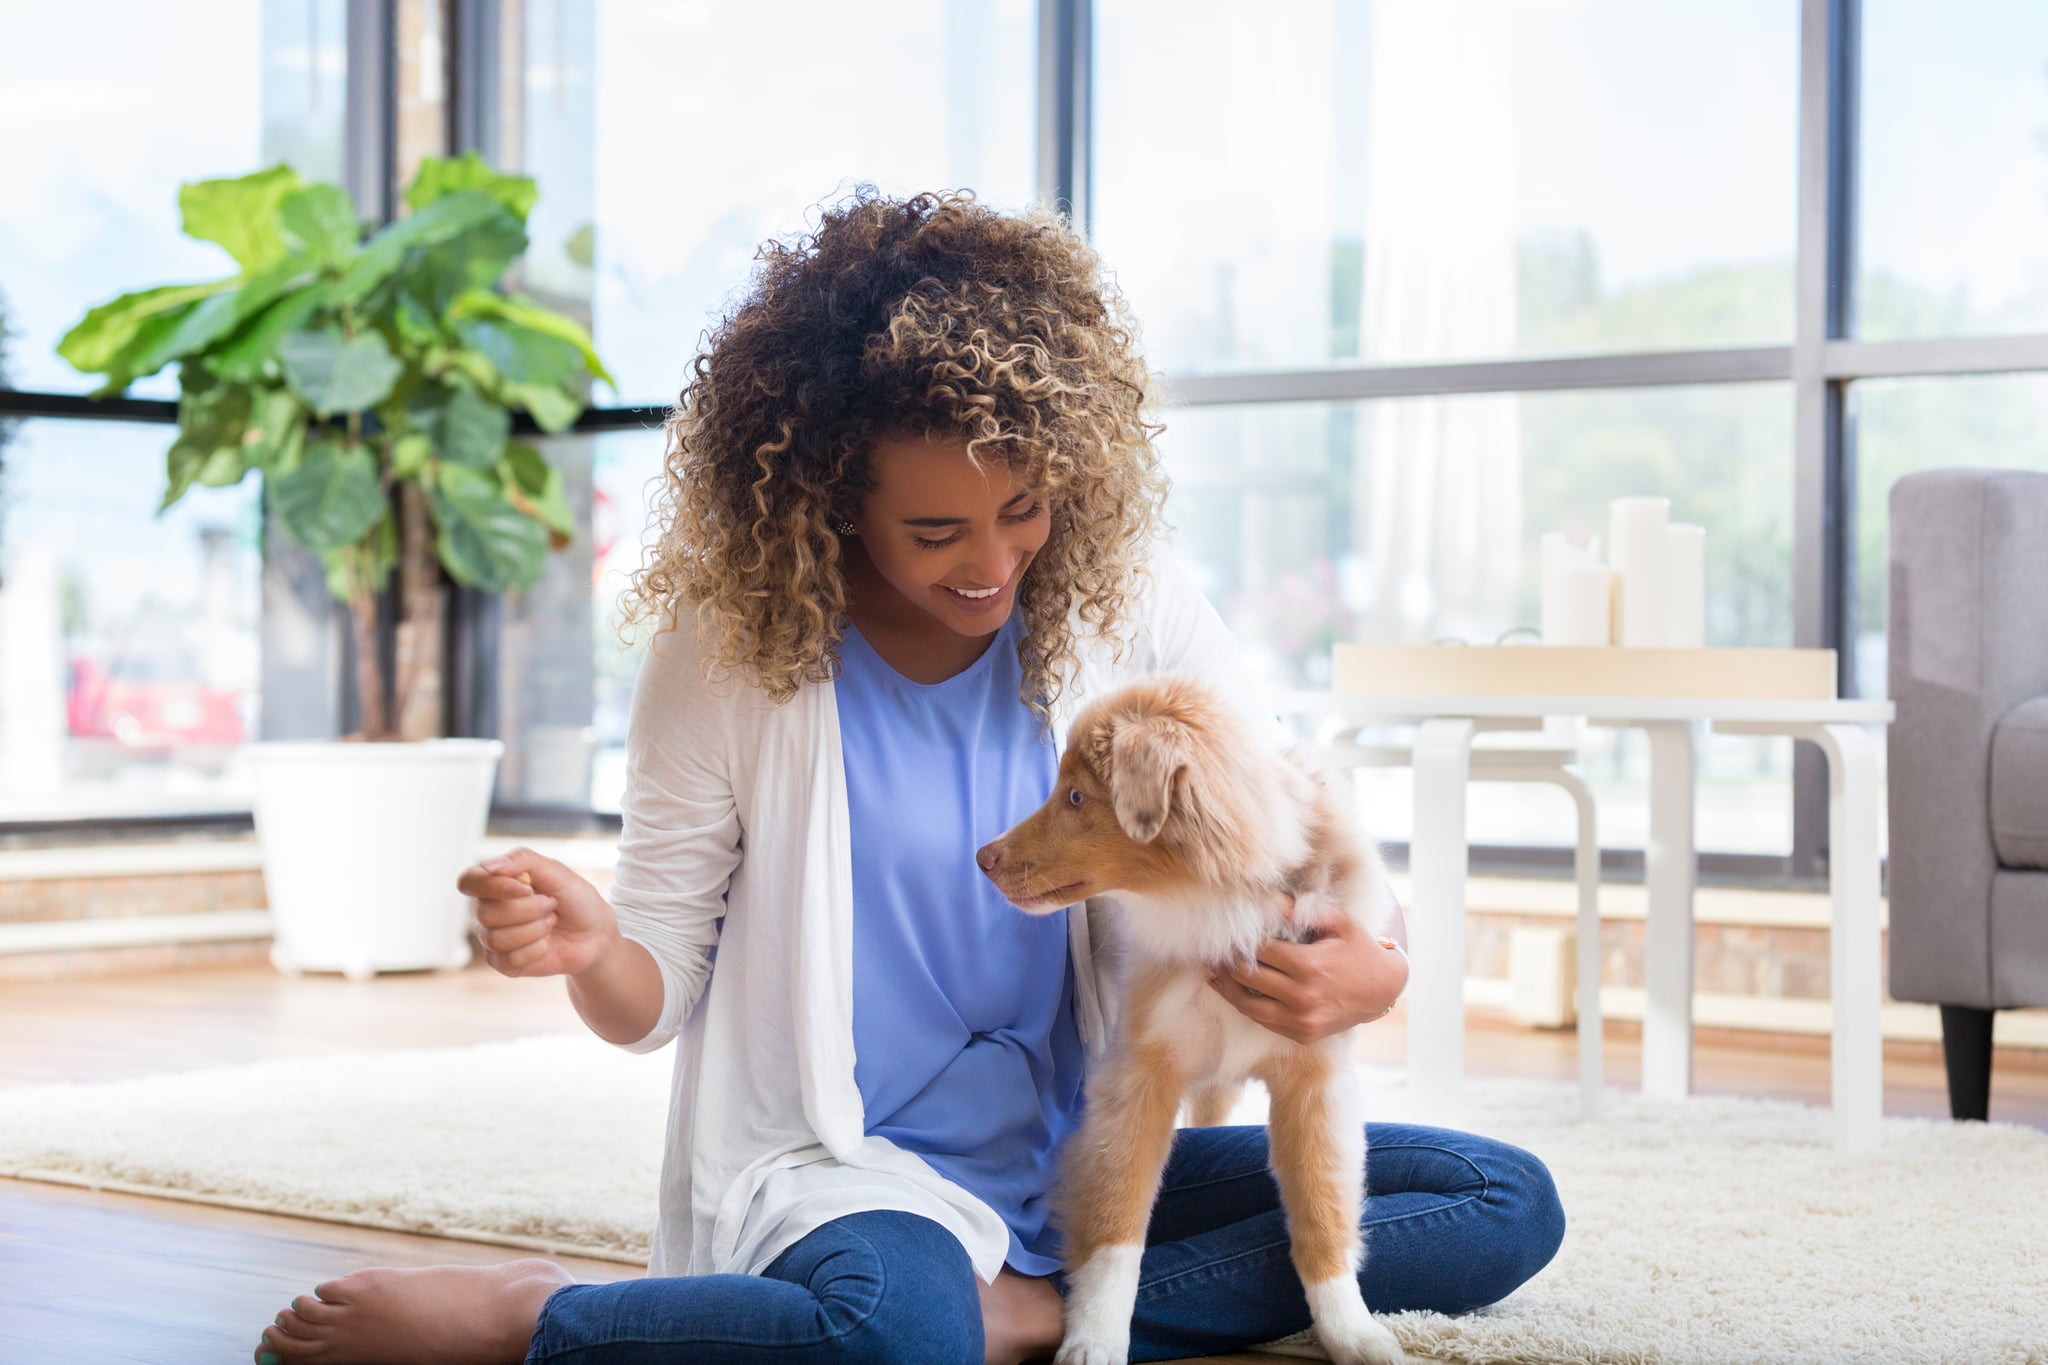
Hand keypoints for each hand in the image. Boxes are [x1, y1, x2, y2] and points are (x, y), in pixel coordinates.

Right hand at [456, 847, 617, 978]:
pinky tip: (547, 943)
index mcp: (495, 883)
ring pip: (496, 938)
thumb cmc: (574, 898)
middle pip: (486, 913)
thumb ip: (522, 860)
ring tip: (551, 922)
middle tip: (551, 905)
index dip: (493, 886)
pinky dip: (537, 949)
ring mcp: (492, 938)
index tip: (526, 888)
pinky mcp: (503, 963)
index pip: (469, 881)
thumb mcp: (556, 871)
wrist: (594, 933)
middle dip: (528, 909)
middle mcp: (487, 910)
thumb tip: (488, 866)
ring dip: (535, 929)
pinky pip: (509, 959)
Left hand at [1207, 900, 1408, 1045]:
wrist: (1383, 991)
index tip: (1227, 934)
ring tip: (1214, 974)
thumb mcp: (1341, 924)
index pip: (1260, 951)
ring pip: (1248, 1005)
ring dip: (1227, 989)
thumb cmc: (1360, 951)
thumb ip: (1307, 912)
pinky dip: (1247, 1006)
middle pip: (1247, 977)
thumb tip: (1275, 902)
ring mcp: (1301, 1020)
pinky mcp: (1301, 1034)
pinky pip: (1264, 1021)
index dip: (1241, 942)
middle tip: (1213, 953)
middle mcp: (1302, 996)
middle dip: (1227, 963)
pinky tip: (1236, 993)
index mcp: (1309, 965)